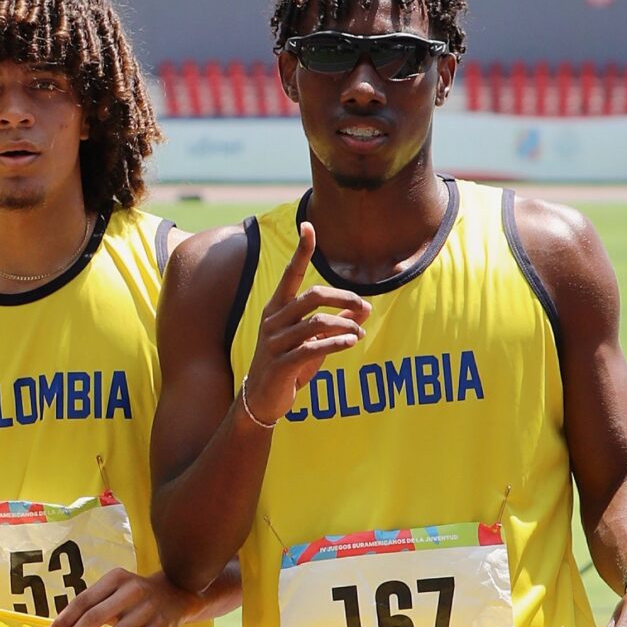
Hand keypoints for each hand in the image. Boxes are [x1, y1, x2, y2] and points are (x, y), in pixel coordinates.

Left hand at [45, 567, 197, 626]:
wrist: (180, 592)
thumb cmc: (136, 595)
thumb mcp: (117, 589)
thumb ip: (95, 603)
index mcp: (117, 577)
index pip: (84, 600)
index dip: (65, 619)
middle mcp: (133, 589)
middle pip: (95, 616)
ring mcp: (149, 607)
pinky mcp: (162, 625)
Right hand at [240, 222, 370, 422]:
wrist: (262, 400)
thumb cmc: (289, 366)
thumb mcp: (313, 342)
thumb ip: (336, 323)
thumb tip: (365, 309)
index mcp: (277, 308)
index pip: (291, 274)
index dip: (301, 251)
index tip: (308, 226)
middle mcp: (273, 320)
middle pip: (313, 296)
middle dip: (344, 298)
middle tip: (365, 306)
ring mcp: (274, 343)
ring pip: (316, 323)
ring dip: (345, 325)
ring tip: (359, 333)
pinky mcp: (281, 365)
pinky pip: (313, 347)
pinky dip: (337, 342)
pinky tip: (352, 341)